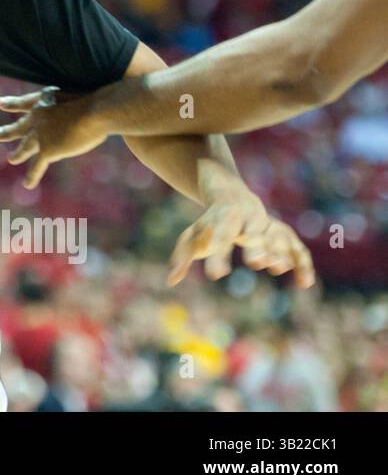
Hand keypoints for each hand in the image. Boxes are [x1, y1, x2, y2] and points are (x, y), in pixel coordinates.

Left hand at [0, 86, 106, 188]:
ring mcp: (40, 134)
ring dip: (17, 154)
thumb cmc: (97, 99)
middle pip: (19, 126)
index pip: (24, 102)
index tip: (0, 104)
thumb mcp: (82, 95)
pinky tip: (27, 184)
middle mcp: (38, 116)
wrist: (95, 111)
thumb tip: (88, 108)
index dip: (12, 104)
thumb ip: (76, 104)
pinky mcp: (48, 150)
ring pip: (25, 147)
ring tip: (11, 159)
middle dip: (7, 132)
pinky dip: (32, 176)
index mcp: (45, 100)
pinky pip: (37, 166)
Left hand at [168, 162, 315, 288]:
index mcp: (223, 217)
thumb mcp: (192, 234)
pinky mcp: (281, 233)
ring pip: (277, 236)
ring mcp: (267, 224)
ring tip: (276, 267)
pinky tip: (305, 283)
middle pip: (252, 231)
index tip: (216, 275)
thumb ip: (182, 257)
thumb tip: (170, 281)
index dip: (219, 254)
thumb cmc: (209, 221)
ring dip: (279, 251)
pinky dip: (302, 263)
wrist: (229, 191)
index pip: (221, 235)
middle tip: (255, 261)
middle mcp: (247, 219)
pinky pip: (296, 247)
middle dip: (255, 246)